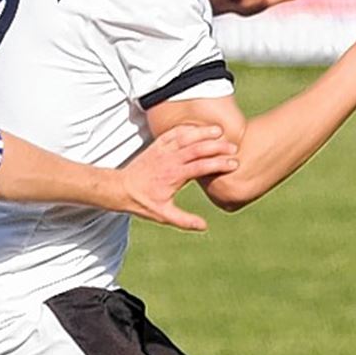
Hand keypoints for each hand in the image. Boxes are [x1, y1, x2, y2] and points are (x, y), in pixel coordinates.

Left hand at [118, 126, 238, 230]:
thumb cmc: (143, 203)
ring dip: (204, 132)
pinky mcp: (157, 145)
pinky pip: (174, 132)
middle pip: (197, 148)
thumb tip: (204, 226)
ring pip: (187, 136)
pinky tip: (199, 128)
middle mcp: (170, 160)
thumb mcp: (163, 215)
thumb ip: (184, 220)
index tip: (234, 164)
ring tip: (220, 131)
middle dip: (217, 147)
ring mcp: (163, 150)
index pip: (201, 167)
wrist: (121, 189)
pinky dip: (188, 128)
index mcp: (174, 176)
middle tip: (234, 148)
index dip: (219, 164)